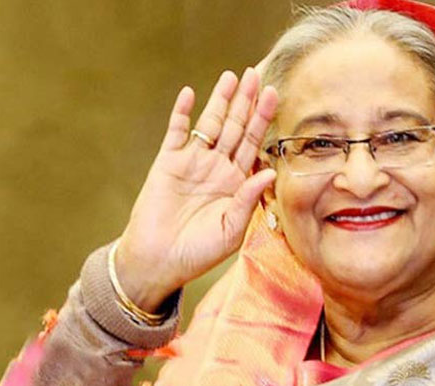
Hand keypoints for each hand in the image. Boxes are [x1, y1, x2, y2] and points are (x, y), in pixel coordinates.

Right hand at [115, 68, 277, 312]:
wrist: (159, 261)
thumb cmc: (199, 251)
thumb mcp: (231, 229)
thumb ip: (249, 199)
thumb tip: (270, 170)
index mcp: (237, 182)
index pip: (253, 143)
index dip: (263, 119)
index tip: (274, 95)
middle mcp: (218, 167)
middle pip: (235, 127)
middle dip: (246, 101)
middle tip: (256, 75)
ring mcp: (193, 162)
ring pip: (209, 124)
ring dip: (219, 101)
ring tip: (231, 77)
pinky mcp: (168, 163)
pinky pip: (176, 133)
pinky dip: (182, 114)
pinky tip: (189, 94)